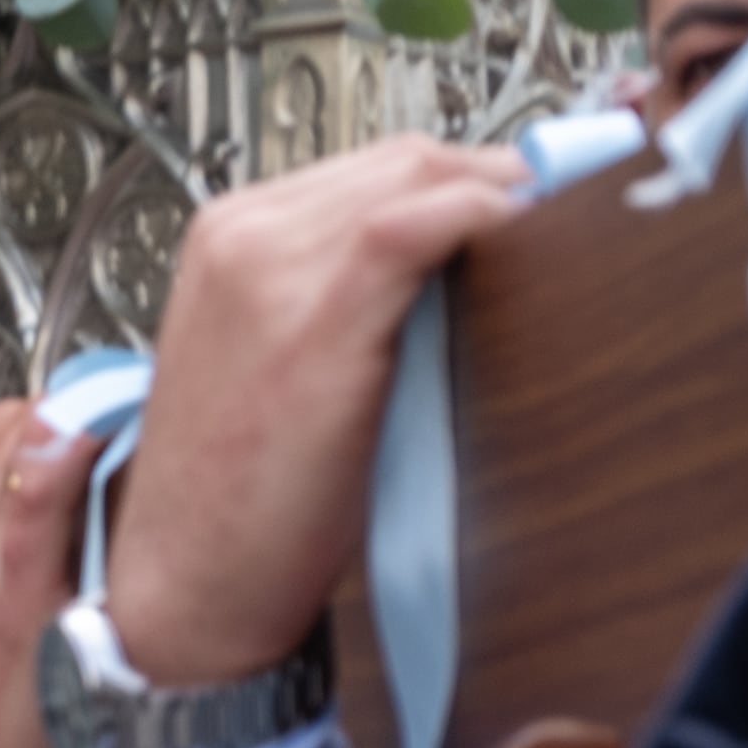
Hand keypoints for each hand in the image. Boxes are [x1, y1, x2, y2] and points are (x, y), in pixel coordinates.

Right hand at [108, 136, 527, 687]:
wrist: (182, 587)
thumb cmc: (239, 502)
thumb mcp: (283, 368)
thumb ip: (352, 296)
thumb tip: (473, 259)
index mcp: (226, 244)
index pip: (377, 167)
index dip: (469, 177)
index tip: (534, 206)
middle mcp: (242, 239)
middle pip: (407, 160)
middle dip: (493, 181)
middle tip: (565, 223)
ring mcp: (270, 270)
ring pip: (420, 175)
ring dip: (502, 198)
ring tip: (560, 240)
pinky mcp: (313, 317)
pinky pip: (421, 223)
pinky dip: (486, 217)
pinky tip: (533, 244)